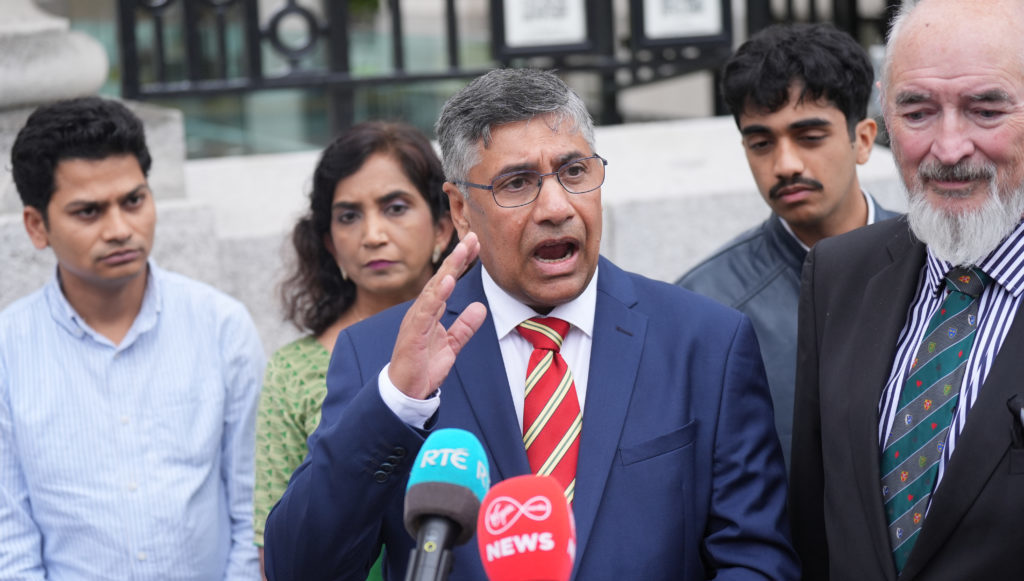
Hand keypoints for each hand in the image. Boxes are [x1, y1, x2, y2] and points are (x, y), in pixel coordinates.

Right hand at [388, 232, 487, 398]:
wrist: (406, 391)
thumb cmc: (424, 367)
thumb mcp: (451, 345)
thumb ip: (464, 327)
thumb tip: (480, 307)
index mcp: (431, 312)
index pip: (447, 282)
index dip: (461, 263)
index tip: (475, 244)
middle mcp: (422, 311)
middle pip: (441, 279)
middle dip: (457, 258)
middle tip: (472, 237)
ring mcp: (417, 320)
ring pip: (434, 289)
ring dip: (448, 269)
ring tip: (461, 251)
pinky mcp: (414, 333)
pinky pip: (426, 310)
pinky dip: (437, 295)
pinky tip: (447, 280)